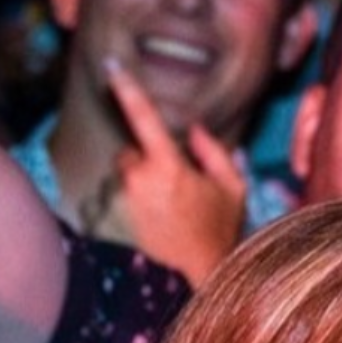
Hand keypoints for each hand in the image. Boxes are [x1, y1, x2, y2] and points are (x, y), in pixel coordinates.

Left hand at [95, 57, 244, 285]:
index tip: (111, 66)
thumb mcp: (230, 187)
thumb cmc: (219, 230)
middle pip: (132, 153)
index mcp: (168, 166)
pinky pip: (121, 200)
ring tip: (168, 210)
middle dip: (148, 161)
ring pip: (126, 177)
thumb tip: (196, 129)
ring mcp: (123, 203)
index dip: (127, 88)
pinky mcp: (114, 221)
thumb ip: (214, 151)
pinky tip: (156, 223)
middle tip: (176, 186)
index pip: (143, 118)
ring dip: (141, 184)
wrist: (200, 275)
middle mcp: (138, 181)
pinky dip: (135, 205)